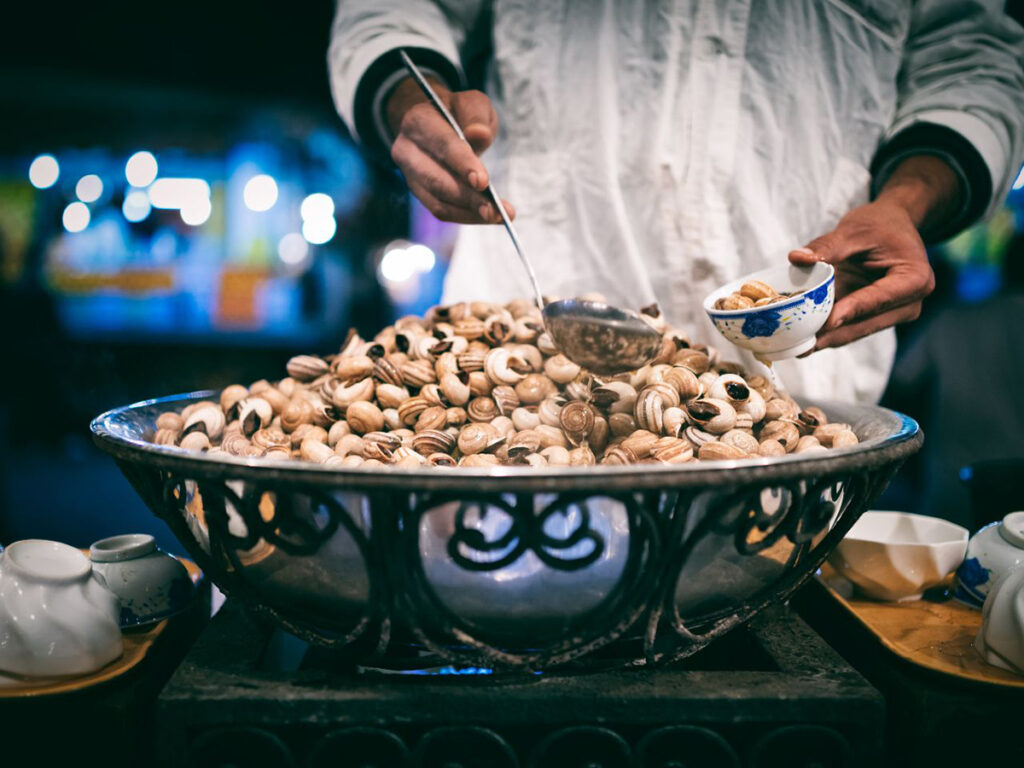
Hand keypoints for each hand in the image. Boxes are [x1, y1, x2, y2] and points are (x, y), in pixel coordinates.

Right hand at [386, 76, 513, 224]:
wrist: (435, 121)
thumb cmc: (457, 113)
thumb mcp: (472, 102)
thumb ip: (476, 114)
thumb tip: (479, 135)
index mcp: (418, 121)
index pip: (441, 145)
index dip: (462, 164)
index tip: (483, 182)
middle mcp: (407, 149)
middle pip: (436, 179)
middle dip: (467, 197)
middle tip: (494, 210)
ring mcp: (409, 174)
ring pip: (437, 200)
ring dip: (468, 212)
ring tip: (496, 216)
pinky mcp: (418, 191)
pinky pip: (440, 210)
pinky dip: (465, 216)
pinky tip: (487, 216)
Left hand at [788, 156, 959, 351]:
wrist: (892, 225)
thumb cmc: (879, 225)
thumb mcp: (853, 230)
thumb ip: (827, 247)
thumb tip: (798, 258)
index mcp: (914, 279)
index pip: (878, 299)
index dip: (851, 311)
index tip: (828, 323)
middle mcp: (910, 302)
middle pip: (868, 323)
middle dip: (834, 335)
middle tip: (804, 347)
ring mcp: (895, 313)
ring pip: (857, 330)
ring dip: (829, 338)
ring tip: (798, 347)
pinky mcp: (877, 316)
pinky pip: (851, 326)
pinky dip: (829, 330)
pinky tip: (804, 338)